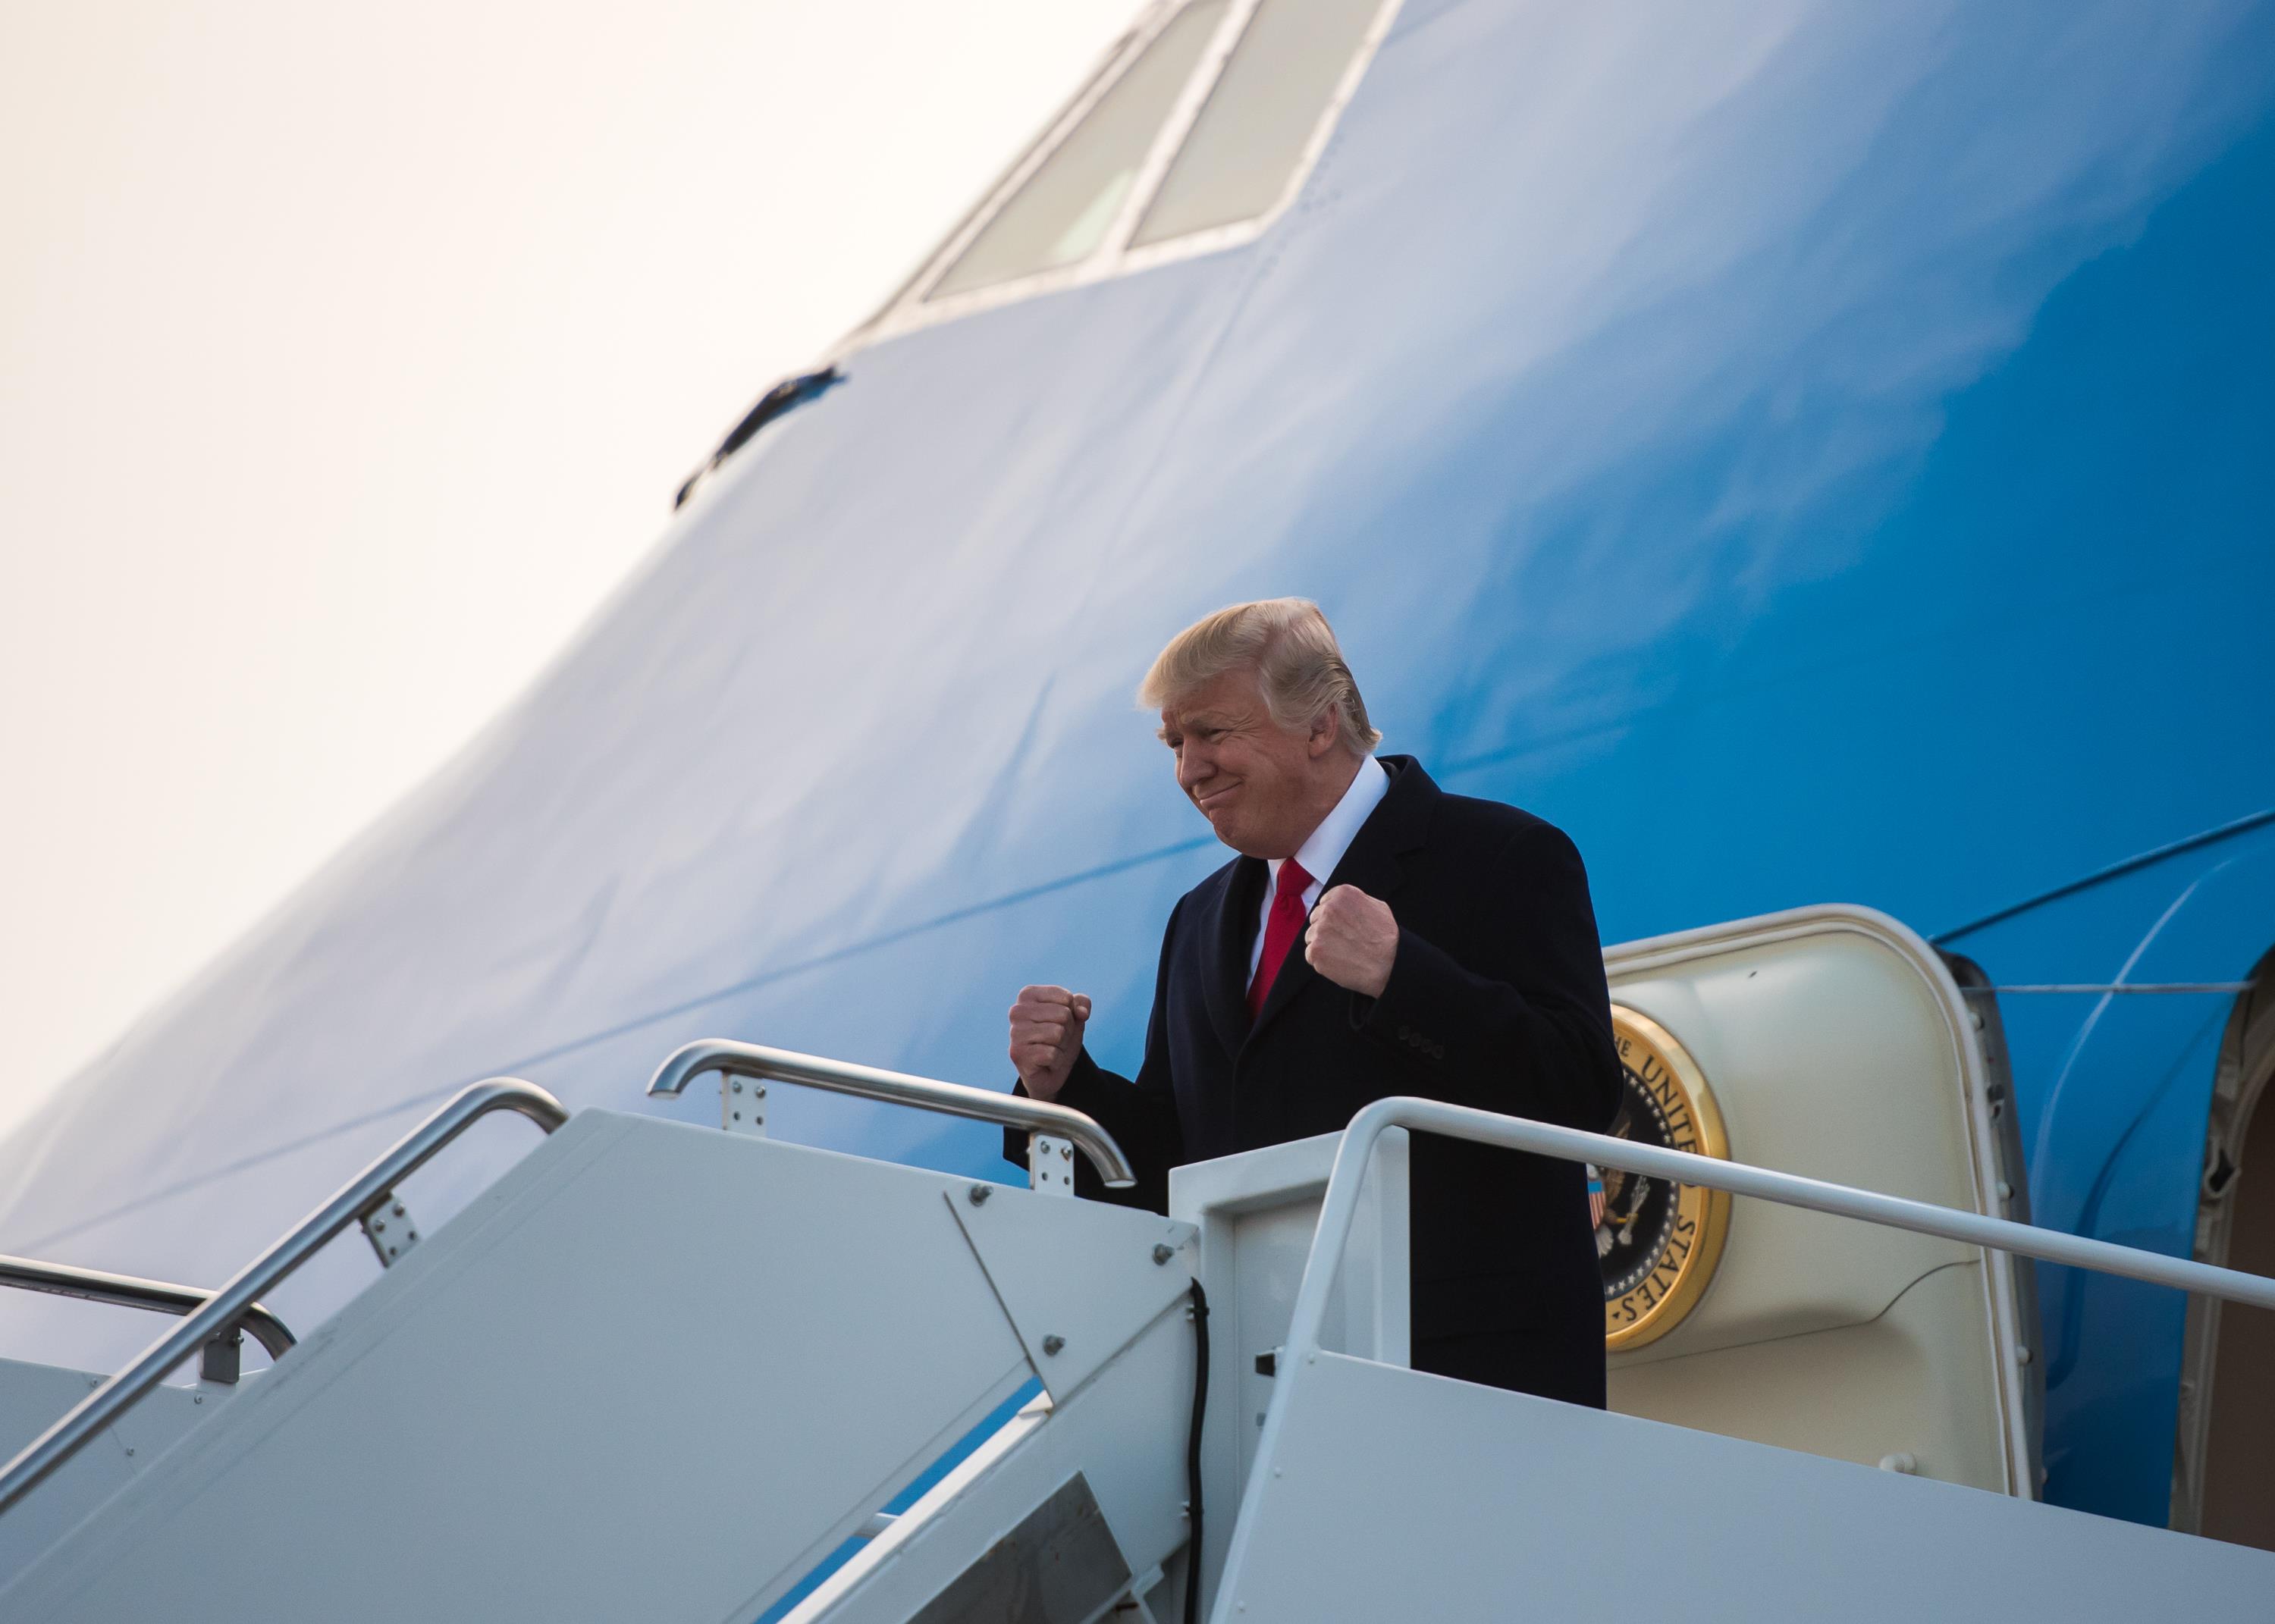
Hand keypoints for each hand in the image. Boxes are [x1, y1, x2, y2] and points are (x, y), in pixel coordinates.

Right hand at [1009, 985, 1090, 1099]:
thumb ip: (1083, 1003)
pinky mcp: (1018, 1054)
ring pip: (1058, 1033)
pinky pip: (1052, 1054)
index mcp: (1027, 994)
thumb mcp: (1075, 1016)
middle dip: (1067, 1030)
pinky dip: (1056, 1060)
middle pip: (1063, 1015)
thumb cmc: (1060, 1037)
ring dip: (1062, 1045)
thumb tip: (1082, 1013)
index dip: (1071, 1013)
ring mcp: (1015, 1033)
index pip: (1067, 998)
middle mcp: (1017, 1011)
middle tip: (1056, 1039)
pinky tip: (1046, 1062)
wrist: (1050, 1070)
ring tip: (1051, 1049)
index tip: (1059, 1022)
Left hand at [1304, 884, 1397, 998]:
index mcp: (1342, 895)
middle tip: (1342, 941)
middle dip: (1325, 930)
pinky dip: (1321, 960)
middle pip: (1315, 920)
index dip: (1333, 917)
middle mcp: (1328, 909)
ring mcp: (1319, 930)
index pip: (1324, 903)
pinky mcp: (1315, 951)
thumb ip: (1356, 901)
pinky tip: (1337, 962)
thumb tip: (1343, 904)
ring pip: (1311, 937)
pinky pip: (1310, 955)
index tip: (1341, 927)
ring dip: (1322, 944)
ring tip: (1341, 952)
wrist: (1389, 963)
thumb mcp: (1378, 906)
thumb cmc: (1386, 937)